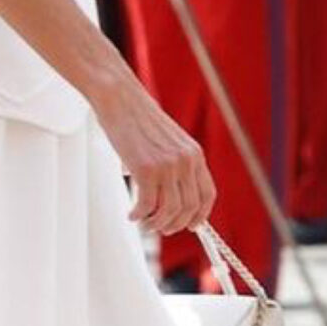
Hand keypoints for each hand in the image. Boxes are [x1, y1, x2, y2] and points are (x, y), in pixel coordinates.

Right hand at [94, 67, 214, 238]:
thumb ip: (175, 163)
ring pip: (169, 211)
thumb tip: (170, 196)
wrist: (119, 98)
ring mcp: (167, 166)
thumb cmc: (137, 118)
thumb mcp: (168, 140)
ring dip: (155, 223)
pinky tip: (131, 214)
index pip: (207, 195)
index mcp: (194, 153)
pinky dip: (138, 215)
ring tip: (143, 222)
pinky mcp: (145, 169)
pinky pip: (146, 205)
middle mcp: (185, 161)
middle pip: (188, 208)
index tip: (190, 225)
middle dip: (173, 224)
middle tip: (158, 227)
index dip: (199, 216)